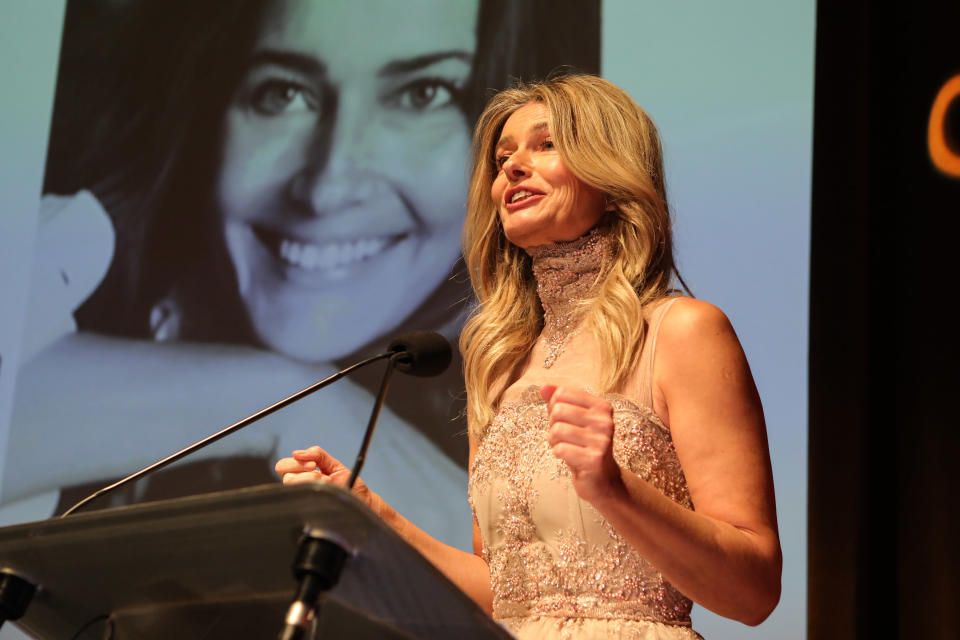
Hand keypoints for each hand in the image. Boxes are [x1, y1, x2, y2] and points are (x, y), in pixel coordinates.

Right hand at [274, 445, 373, 506]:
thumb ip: (318, 454)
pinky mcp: (309, 511)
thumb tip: (297, 453)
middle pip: (285, 476)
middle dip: (303, 471)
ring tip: (327, 482)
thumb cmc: (350, 484)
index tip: (313, 465)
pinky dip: (315, 492)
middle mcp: (300, 488)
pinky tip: (326, 492)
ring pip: (292, 485)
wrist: (364, 502)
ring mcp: (304, 499)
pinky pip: (302, 500)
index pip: (282, 467)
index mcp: (302, 475)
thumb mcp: (334, 465)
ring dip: (310, 480)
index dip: (296, 463)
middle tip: (319, 473)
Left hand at [541, 385, 624, 503]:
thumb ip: (558, 401)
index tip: (563, 420)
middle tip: (563, 437)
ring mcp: (602, 440)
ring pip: (557, 430)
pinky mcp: (595, 459)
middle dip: (552, 425)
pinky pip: (560, 449)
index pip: (562, 393)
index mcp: (601, 406)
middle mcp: (605, 421)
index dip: (554, 407)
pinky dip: (558, 454)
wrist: (602, 480)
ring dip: (553, 441)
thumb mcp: (572, 420)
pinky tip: (569, 458)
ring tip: (565, 447)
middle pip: (558, 410)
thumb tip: (543, 386)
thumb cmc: (584, 446)